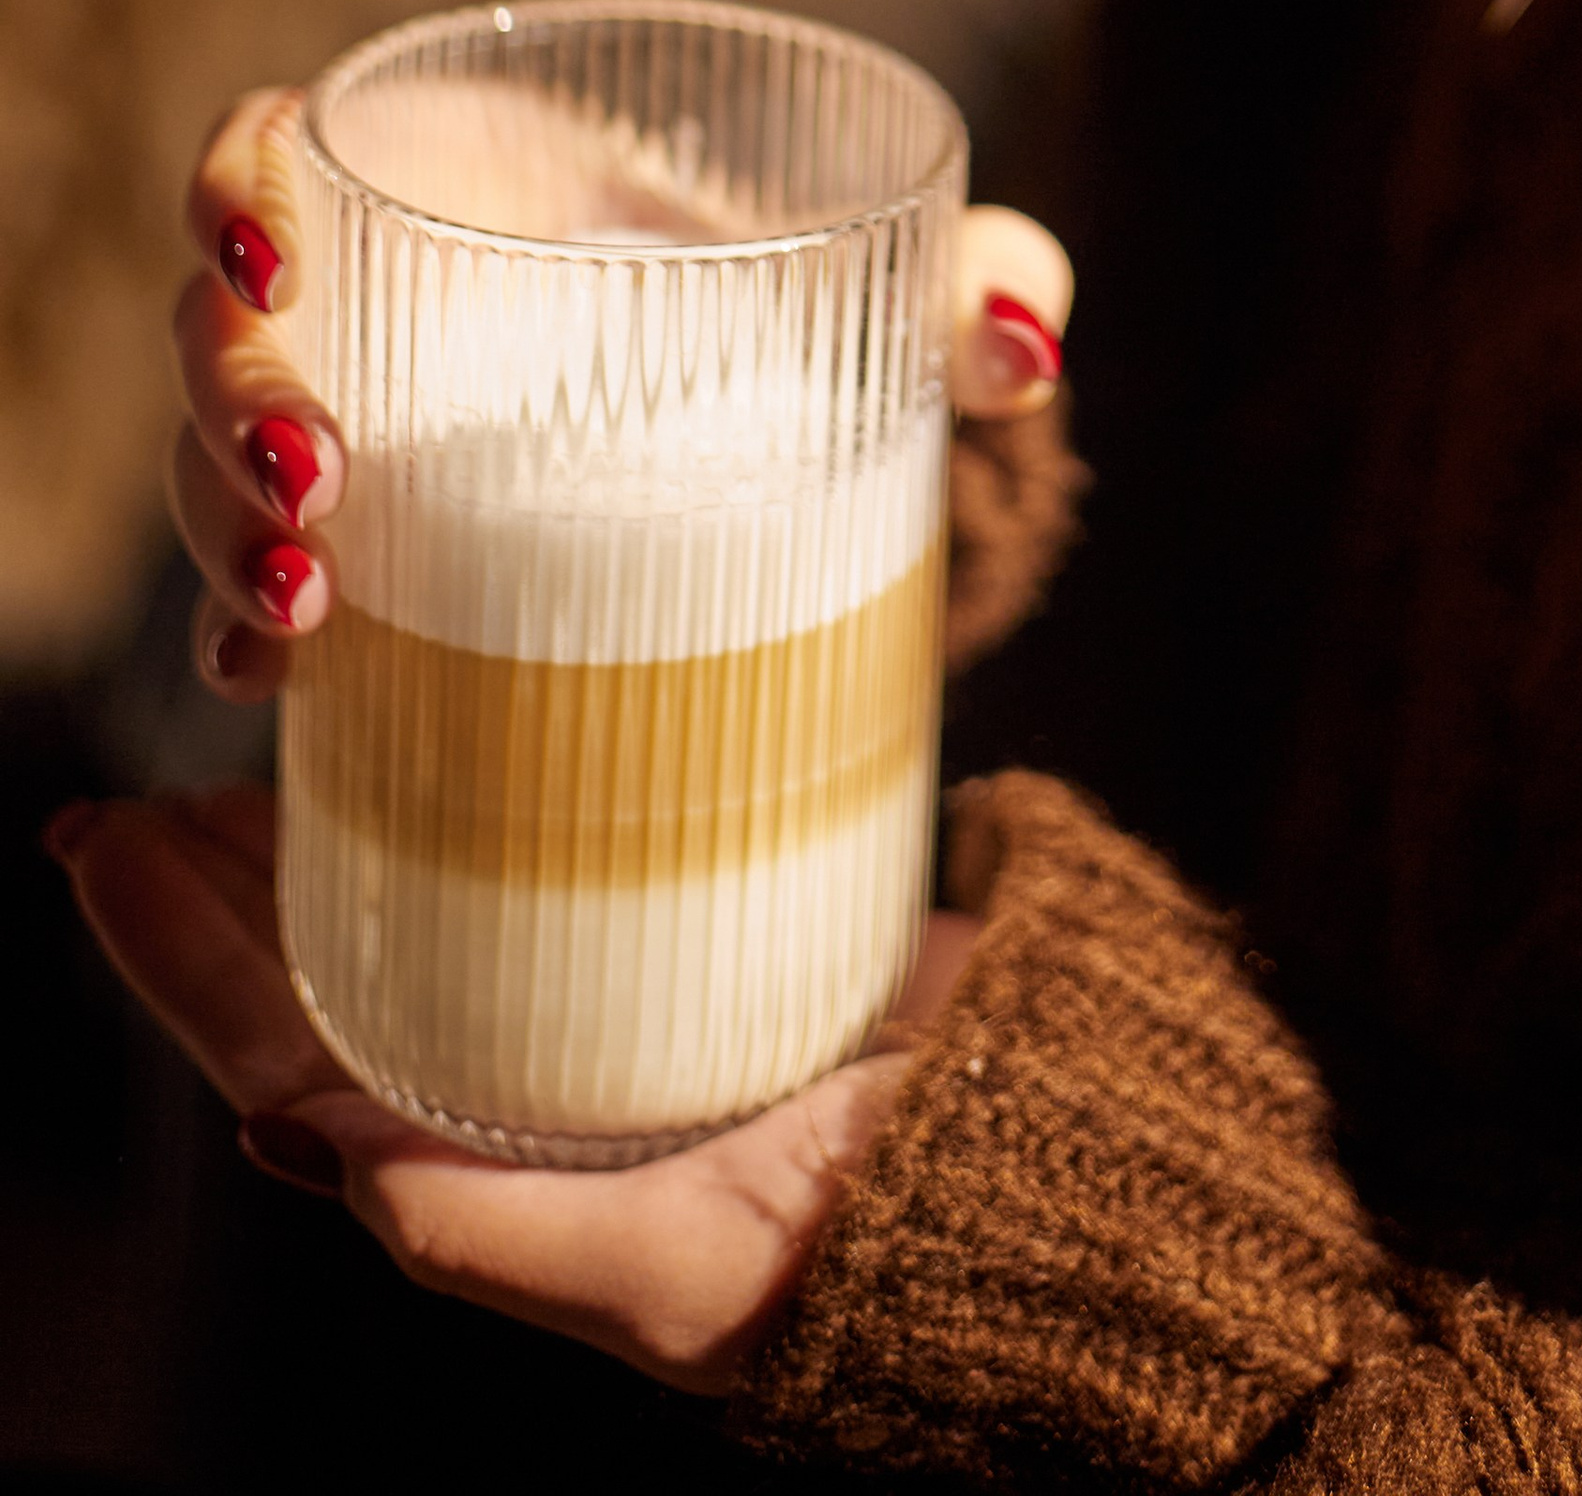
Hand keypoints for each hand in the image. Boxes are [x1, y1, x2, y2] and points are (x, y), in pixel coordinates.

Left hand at [49, 784, 978, 1388]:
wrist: (1074, 1154)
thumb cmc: (877, 1242)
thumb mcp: (670, 1276)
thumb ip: (488, 1233)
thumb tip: (298, 1143)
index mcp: (506, 1179)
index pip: (286, 1056)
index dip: (179, 958)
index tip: (102, 834)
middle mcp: (544, 1089)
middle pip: (331, 967)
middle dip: (230, 875)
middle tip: (161, 759)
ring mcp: (625, 996)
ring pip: (432, 897)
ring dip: (341, 822)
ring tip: (280, 729)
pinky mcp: (720, 906)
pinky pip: (565, 836)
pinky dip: (491, 778)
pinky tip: (473, 712)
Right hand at [172, 86, 1073, 697]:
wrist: (774, 426)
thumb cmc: (795, 299)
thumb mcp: (867, 273)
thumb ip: (959, 282)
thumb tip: (1026, 347)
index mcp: (447, 182)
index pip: (267, 154)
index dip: (231, 191)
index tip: (267, 258)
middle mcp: (366, 303)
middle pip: (215, 333)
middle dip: (232, 405)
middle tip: (322, 477)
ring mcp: (346, 436)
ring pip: (210, 471)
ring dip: (225, 535)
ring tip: (310, 607)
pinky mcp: (352, 562)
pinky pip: (241, 598)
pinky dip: (240, 640)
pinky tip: (275, 687)